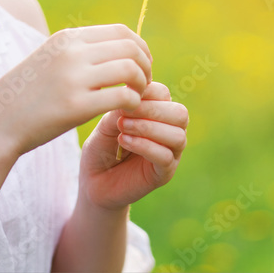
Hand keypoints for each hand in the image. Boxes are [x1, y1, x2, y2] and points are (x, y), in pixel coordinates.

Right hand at [0, 24, 153, 157]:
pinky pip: (122, 97)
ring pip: (130, 69)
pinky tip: (127, 111)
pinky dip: (133, 103)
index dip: (140, 48)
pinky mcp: (76, 106)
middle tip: (144, 84)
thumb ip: (79, 51)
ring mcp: (73, 78)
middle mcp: (72, 52)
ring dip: (142, 84)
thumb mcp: (51, 59)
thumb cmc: (29, 93)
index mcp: (68, 38)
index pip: (121, 31)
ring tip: (136, 97)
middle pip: (130, 48)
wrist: (0, 120)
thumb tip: (116, 47)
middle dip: (146, 65)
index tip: (141, 66)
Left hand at [77, 81, 187, 210]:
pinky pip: (166, 157)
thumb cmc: (101, 148)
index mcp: (158, 113)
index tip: (122, 97)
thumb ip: (120, 109)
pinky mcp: (164, 174)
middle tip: (125, 114)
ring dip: (148, 128)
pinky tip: (124, 141)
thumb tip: (133, 96)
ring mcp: (171, 153)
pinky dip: (145, 146)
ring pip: (178, 136)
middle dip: (152, 110)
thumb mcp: (106, 124)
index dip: (145, 91)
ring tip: (122, 128)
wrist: (94, 182)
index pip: (163, 94)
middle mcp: (169, 131)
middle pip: (180, 113)